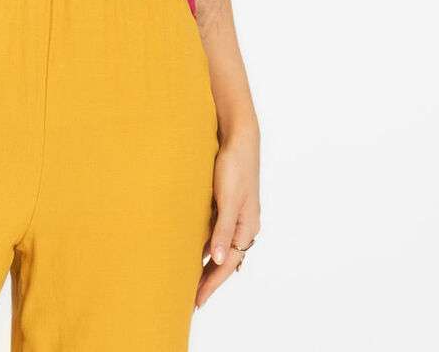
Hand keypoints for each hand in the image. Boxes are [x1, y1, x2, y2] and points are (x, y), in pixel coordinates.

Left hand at [194, 125, 260, 310]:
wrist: (239, 136)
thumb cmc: (234, 166)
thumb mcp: (227, 199)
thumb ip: (222, 229)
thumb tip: (216, 260)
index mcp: (247, 226)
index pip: (227, 264)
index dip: (212, 283)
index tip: (197, 301)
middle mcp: (244, 224)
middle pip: (225, 259)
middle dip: (210, 279)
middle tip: (192, 298)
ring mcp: (236, 214)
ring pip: (221, 246)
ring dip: (207, 262)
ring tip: (191, 279)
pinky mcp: (227, 202)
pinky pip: (216, 232)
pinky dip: (206, 243)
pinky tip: (195, 248)